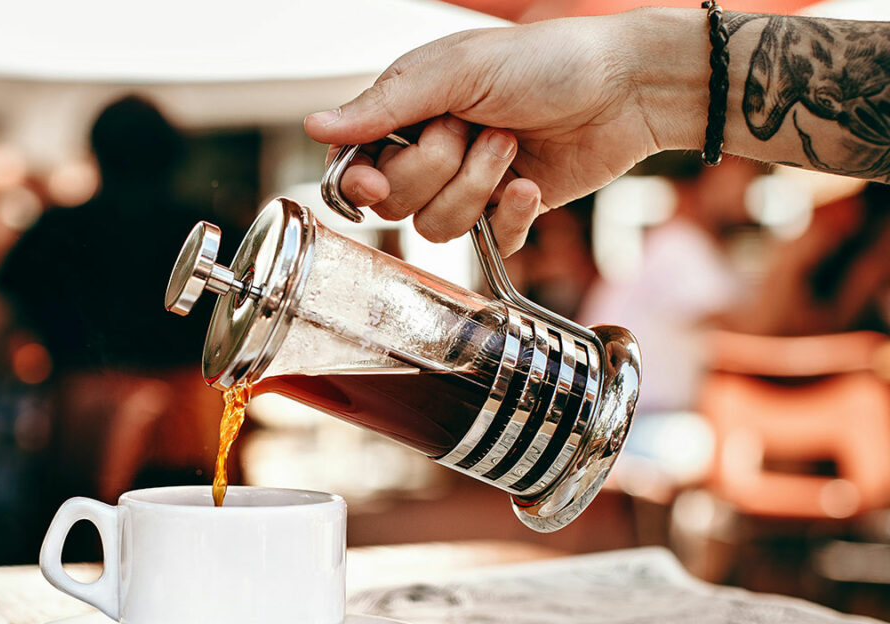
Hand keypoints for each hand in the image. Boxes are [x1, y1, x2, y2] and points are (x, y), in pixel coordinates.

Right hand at [305, 10, 700, 253]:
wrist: (625, 87)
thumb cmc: (546, 61)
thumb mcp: (456, 71)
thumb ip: (383, 106)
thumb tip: (315, 127)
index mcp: (409, 113)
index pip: (355, 166)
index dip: (361, 182)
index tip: (376, 179)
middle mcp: (432, 154)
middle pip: (394, 203)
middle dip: (436, 169)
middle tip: (471, 129)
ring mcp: (470, 187)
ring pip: (436, 228)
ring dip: (476, 186)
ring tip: (510, 145)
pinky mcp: (508, 215)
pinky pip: (487, 245)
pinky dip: (510, 215)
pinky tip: (530, 183)